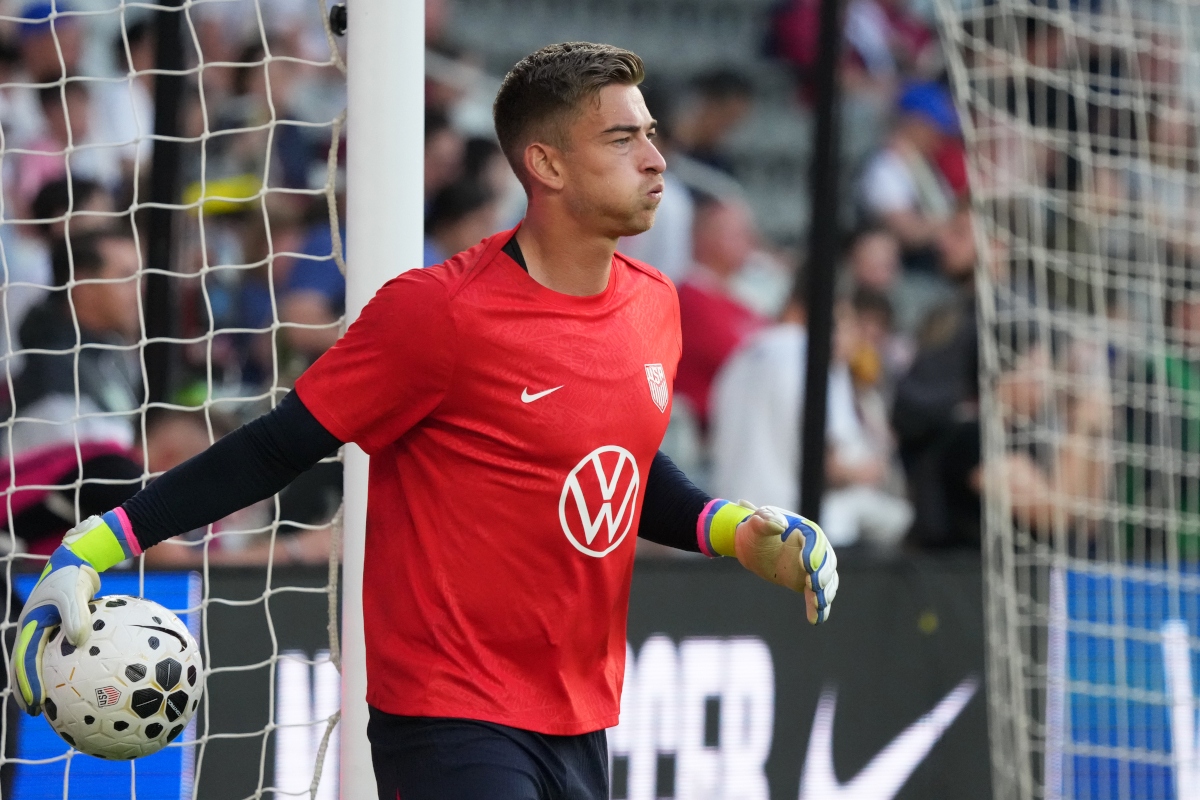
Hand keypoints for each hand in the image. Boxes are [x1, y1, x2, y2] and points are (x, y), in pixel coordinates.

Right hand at [12, 512, 138, 714]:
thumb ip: (76, 614)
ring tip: (58, 706)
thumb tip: (79, 641)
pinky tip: (87, 683)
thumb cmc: (74, 574)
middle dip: (29, 691)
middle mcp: (34, 632)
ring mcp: (46, 632)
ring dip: (48, 683)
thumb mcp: (73, 591)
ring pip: (44, 663)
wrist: (78, 561)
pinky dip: (70, 669)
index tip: (35, 702)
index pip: (25, 661)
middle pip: (27, 667)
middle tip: (38, 712)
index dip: (28, 683)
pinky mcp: (61, 631)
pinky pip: (64, 655)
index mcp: (29, 626)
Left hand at [733, 502, 838, 623]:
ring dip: (824, 593)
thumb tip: (779, 524)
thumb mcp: (756, 523)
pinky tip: (816, 619)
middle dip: (823, 574)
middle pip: (827, 561)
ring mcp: (814, 567)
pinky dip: (818, 608)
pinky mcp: (808, 583)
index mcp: (804, 529)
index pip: (815, 540)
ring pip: (827, 580)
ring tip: (818, 605)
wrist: (752, 547)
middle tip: (814, 585)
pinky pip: (817, 595)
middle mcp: (815, 548)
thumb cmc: (755, 530)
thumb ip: (765, 519)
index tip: (808, 565)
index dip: (814, 552)